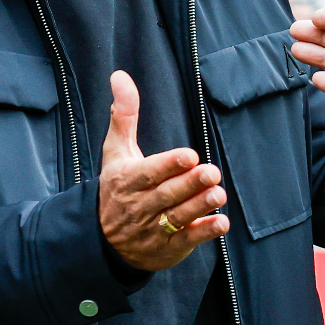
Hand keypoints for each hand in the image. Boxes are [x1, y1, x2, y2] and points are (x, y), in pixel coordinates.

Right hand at [98, 70, 229, 270]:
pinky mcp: (167, 248)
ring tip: (218, 193)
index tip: (190, 155)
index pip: (148, 173)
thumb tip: (120, 75)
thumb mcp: (116, 152)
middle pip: (166, 195)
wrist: (103, 242)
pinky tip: (221, 222)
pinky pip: (186, 241)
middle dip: (189, 184)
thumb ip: (124, 115)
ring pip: (177, 218)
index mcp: (127, 181)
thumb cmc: (116, 188)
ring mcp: (153, 229)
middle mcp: (139, 206)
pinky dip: (203, 232)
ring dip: (199, 206)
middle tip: (212, 172)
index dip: (168, 165)